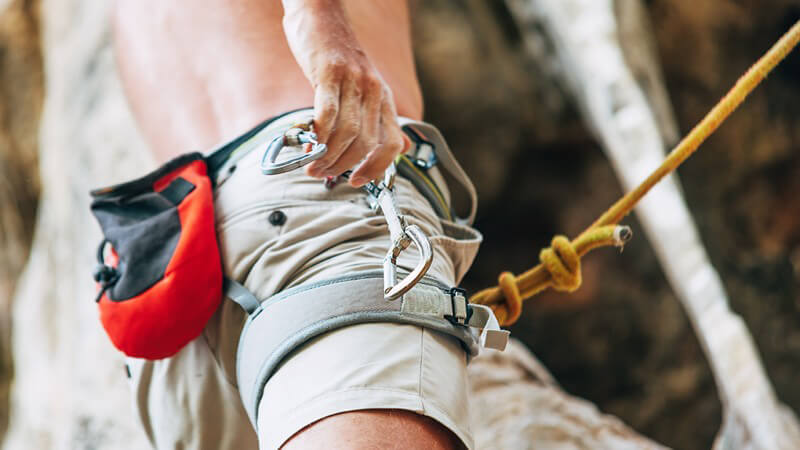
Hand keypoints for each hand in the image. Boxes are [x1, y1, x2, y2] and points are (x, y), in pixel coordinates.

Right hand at [282, 0, 406, 186]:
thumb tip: (401, 149)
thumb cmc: (337, 55)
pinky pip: (327, 112)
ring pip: (346, 132)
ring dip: (327, 156)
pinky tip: (308, 143)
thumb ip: (379, 119)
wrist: (321, 13)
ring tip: (312, 165)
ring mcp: (353, 81)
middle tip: (322, 174)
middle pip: (365, 143)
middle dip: (343, 166)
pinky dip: (318, 134)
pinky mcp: (330, 72)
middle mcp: (374, 91)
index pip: (392, 144)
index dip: (376, 168)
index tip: (356, 180)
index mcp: (384, 98)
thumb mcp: (366, 86)